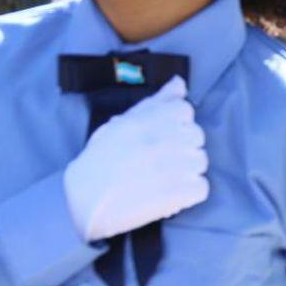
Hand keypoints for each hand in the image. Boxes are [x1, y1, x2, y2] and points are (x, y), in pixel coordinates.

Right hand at [64, 77, 209, 240]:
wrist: (84, 202)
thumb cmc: (100, 160)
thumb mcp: (122, 122)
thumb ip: (156, 101)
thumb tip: (180, 83)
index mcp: (150, 119)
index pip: (184, 110)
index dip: (175, 124)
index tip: (161, 136)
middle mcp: (165, 138)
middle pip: (196, 135)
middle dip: (182, 146)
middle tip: (160, 160)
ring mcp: (175, 166)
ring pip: (200, 160)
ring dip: (187, 170)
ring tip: (164, 178)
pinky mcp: (180, 194)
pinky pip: (201, 187)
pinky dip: (189, 193)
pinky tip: (171, 194)